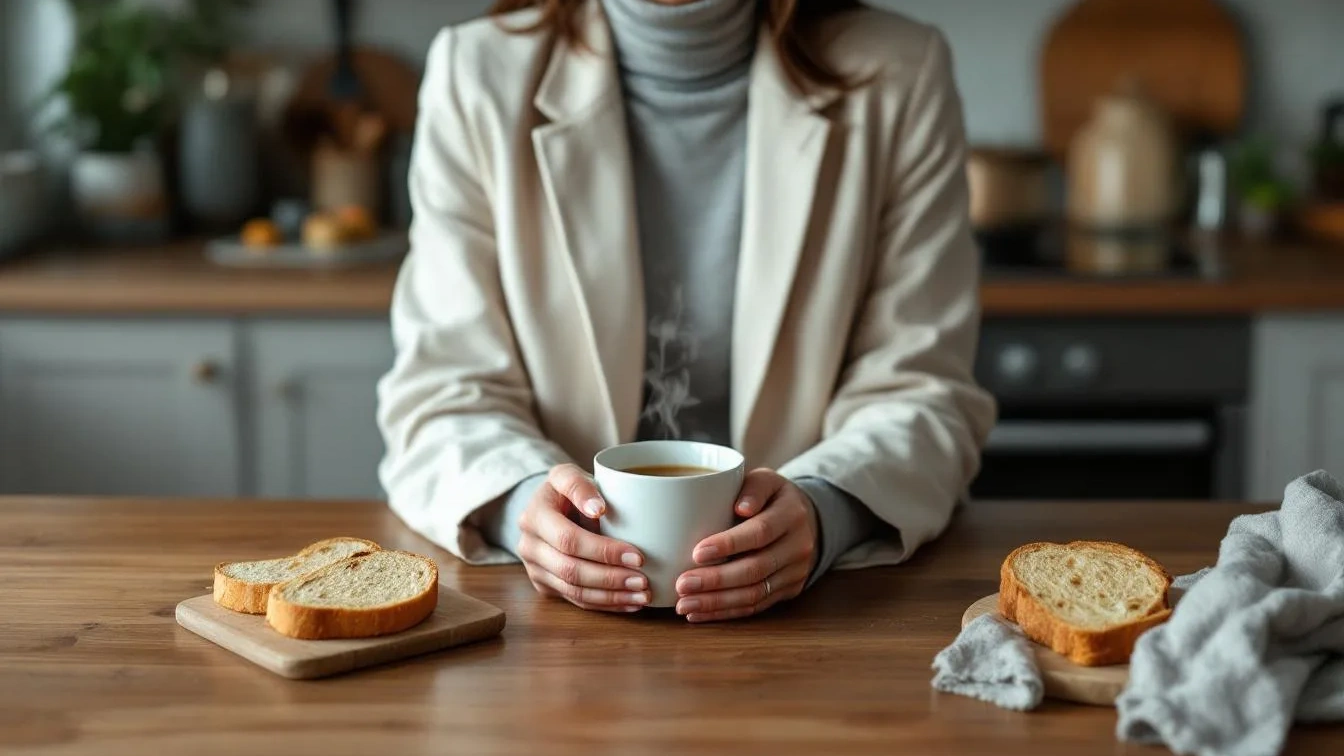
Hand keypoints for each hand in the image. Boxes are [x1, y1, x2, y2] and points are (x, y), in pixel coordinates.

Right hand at [516, 464, 650, 611]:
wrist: (551, 506)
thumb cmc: (568, 490)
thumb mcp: (569, 475)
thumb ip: (580, 485)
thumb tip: (598, 509)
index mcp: (535, 515)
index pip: (569, 539)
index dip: (603, 551)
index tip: (637, 556)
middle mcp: (529, 544)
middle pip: (571, 570)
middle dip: (610, 578)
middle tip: (643, 581)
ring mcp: (534, 568)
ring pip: (573, 591)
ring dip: (611, 596)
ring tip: (642, 595)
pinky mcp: (545, 585)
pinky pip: (575, 600)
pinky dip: (605, 603)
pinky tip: (629, 601)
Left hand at [674, 468, 818, 622]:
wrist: (806, 521)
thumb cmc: (772, 497)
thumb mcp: (766, 480)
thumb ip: (753, 487)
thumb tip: (740, 506)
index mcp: (791, 514)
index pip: (760, 532)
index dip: (729, 544)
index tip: (697, 552)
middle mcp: (798, 546)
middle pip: (756, 569)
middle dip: (716, 580)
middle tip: (682, 585)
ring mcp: (796, 572)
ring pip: (755, 593)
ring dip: (717, 602)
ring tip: (684, 604)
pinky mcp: (788, 591)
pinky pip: (756, 606)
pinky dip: (726, 612)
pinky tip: (699, 613)